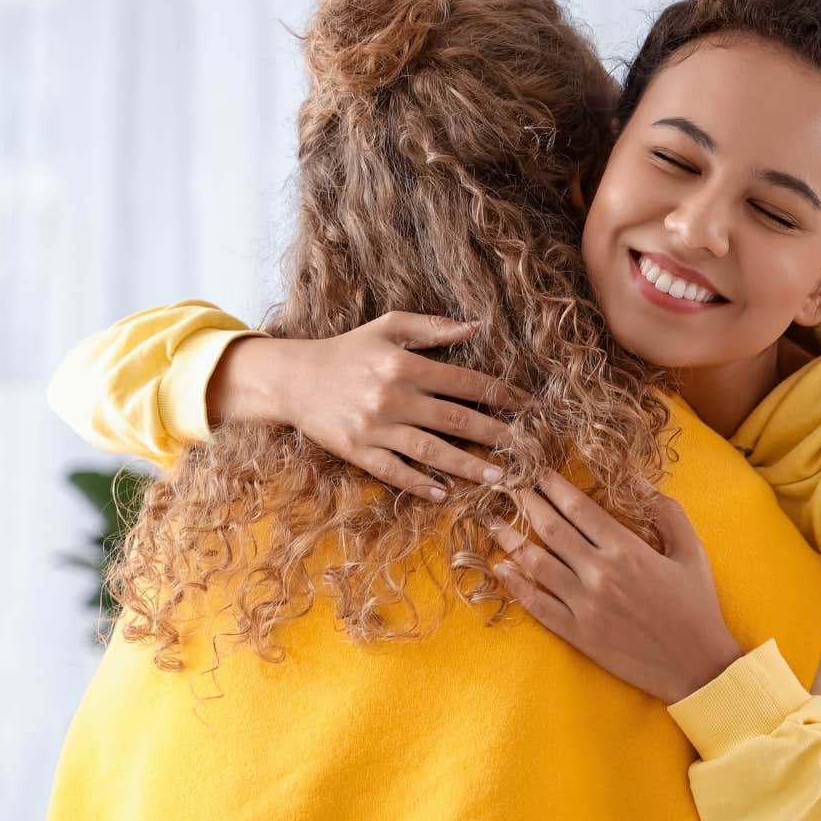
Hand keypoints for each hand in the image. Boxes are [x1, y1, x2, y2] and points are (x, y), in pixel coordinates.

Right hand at [209, 311, 527, 500]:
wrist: (293, 378)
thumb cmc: (347, 350)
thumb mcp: (387, 327)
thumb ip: (432, 327)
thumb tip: (475, 327)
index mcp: (405, 365)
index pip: (465, 382)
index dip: (500, 393)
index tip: (527, 405)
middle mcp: (393, 397)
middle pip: (456, 419)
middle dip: (496, 434)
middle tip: (527, 448)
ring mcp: (376, 427)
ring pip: (432, 451)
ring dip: (469, 466)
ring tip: (500, 477)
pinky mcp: (358, 451)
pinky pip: (394, 471)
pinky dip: (419, 484)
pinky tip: (444, 493)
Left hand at [485, 470, 744, 704]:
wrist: (696, 665)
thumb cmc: (697, 604)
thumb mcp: (691, 550)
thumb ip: (664, 511)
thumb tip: (636, 480)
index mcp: (626, 549)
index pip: (578, 507)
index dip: (552, 485)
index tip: (535, 470)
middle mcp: (599, 573)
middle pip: (550, 529)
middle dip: (525, 502)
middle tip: (505, 485)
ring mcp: (584, 605)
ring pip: (536, 564)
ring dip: (510, 539)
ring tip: (492, 521)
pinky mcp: (576, 633)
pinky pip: (536, 604)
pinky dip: (515, 584)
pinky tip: (500, 568)